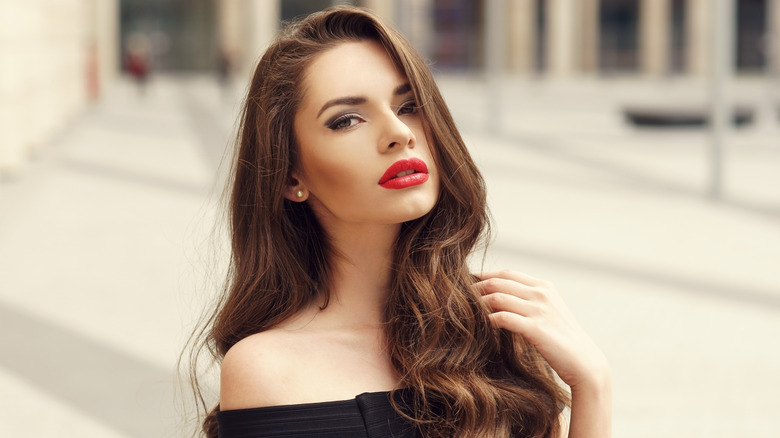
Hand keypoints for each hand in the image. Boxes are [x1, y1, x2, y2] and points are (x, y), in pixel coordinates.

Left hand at [473, 270, 608, 389]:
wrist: (584, 363)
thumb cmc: (562, 340)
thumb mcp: (548, 312)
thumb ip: (528, 301)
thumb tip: (499, 299)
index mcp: (544, 286)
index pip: (505, 273)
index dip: (483, 275)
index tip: (466, 282)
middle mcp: (541, 294)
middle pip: (497, 282)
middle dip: (475, 288)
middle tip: (458, 297)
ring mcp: (539, 309)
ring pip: (496, 297)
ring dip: (477, 303)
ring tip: (465, 312)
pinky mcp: (536, 328)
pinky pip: (503, 317)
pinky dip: (488, 319)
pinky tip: (481, 326)